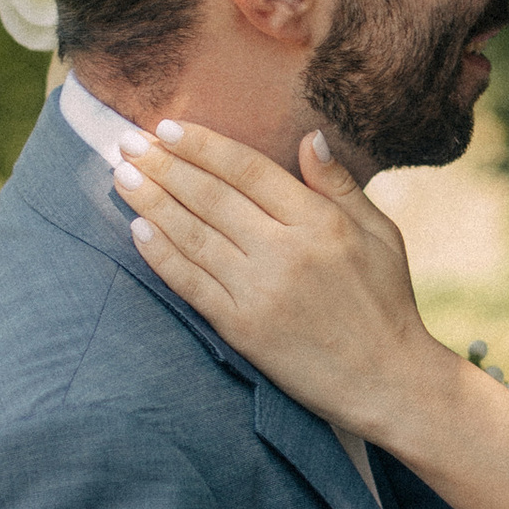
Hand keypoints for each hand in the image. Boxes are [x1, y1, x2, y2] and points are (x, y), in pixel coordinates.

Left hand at [115, 123, 439, 439]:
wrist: (387, 381)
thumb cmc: (386, 303)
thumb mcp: (380, 234)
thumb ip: (340, 184)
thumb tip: (309, 137)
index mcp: (320, 222)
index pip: (247, 169)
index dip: (203, 145)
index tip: (167, 127)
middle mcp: (286, 252)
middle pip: (211, 196)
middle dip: (164, 165)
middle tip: (128, 142)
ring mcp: (260, 291)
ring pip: (193, 235)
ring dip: (152, 202)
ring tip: (121, 176)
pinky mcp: (242, 328)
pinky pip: (191, 284)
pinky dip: (161, 255)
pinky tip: (138, 230)